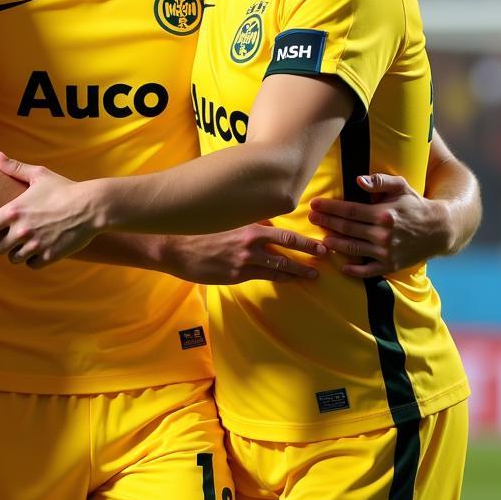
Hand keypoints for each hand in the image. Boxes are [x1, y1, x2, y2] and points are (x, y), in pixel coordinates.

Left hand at [0, 153, 101, 267]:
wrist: (91, 206)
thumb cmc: (64, 189)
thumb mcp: (39, 175)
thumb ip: (15, 168)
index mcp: (13, 211)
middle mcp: (20, 230)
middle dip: (2, 244)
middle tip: (11, 237)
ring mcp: (34, 245)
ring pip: (13, 259)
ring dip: (18, 252)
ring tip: (27, 241)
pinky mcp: (48, 256)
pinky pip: (31, 265)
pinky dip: (34, 259)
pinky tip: (40, 247)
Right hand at [168, 223, 326, 284]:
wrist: (176, 248)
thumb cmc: (200, 230)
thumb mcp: (227, 220)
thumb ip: (249, 222)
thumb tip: (269, 223)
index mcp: (249, 228)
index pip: (285, 235)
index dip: (305, 242)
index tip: (320, 244)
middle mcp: (250, 244)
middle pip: (286, 251)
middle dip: (308, 256)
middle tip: (325, 258)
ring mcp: (243, 262)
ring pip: (277, 267)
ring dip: (296, 272)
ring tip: (311, 276)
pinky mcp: (234, 276)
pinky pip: (261, 276)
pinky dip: (277, 277)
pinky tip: (286, 279)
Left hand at [308, 174, 450, 277]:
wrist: (439, 230)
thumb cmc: (415, 204)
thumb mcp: (401, 186)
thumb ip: (379, 181)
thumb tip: (358, 181)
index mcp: (383, 214)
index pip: (349, 210)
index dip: (329, 207)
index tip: (314, 204)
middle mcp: (383, 234)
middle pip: (347, 228)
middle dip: (326, 222)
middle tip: (311, 218)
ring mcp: (386, 252)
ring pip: (353, 248)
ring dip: (335, 244)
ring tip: (321, 239)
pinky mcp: (391, 265)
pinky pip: (368, 271)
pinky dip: (354, 270)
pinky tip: (342, 267)